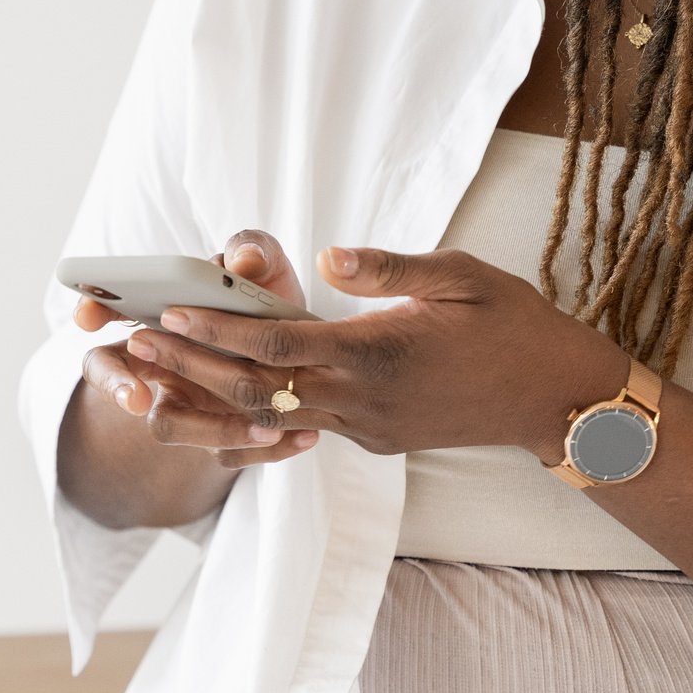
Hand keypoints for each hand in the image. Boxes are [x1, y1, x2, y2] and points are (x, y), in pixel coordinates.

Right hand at [74, 229, 320, 469]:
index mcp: (156, 315)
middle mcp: (158, 362)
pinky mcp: (214, 435)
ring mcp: (182, 403)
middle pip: (112, 377)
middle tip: (138, 398)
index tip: (88, 317)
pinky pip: (221, 454)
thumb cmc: (266, 300)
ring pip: (167, 425)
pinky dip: (256, 449)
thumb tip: (242, 263)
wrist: (304, 354)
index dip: (92, 311)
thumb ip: (252, 252)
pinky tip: (292, 438)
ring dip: (206, 428)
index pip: (106, 311)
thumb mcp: (265, 268)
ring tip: (258, 426)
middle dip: (119, 387)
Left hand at [124, 243, 630, 460]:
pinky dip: (254, 414)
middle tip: (135, 345)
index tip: (172, 312)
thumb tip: (326, 254)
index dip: (220, 331)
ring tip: (158, 376)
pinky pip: (300, 426)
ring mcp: (366, 427)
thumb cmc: (514, 325)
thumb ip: (389, 269)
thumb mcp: (461, 275)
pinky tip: (220, 399)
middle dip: (192, 366)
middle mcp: (363, 401)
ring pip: (271, 417)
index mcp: (378, 355)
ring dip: (211, 396)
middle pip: (257, 389)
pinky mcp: (374, 438)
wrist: (556, 399)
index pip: (279, 346)